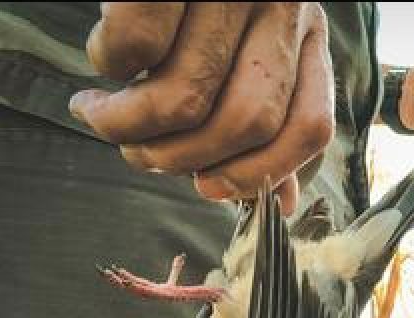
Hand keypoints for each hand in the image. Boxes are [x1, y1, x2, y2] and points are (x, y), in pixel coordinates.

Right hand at [70, 2, 333, 212]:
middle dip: (182, 159)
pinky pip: (138, 43)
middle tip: (140, 155)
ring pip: (188, 96)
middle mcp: (281, 5)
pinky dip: (111, 66)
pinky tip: (104, 62)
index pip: (311, 129)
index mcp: (308, 35)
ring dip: (131, 126)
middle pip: (248, 123)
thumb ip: (271, 124)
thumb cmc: (200, 6)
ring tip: (102, 116)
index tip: (207, 188)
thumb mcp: (252, 53)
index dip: (260, 174)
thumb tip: (282, 201)